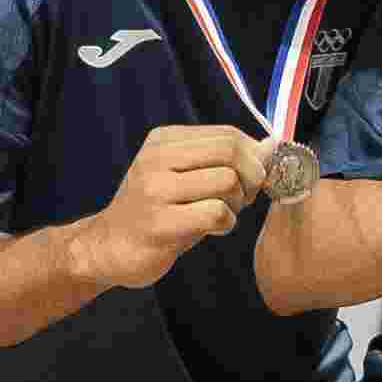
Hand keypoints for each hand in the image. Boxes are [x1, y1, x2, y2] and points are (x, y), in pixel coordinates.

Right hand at [69, 121, 268, 290]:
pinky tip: (212, 229)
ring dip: (238, 203)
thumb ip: (225, 160)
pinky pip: (217, 213)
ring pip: (228, 181)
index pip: (228, 134)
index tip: (250, 179)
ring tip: (222, 214)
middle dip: (252, 177)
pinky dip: (226, 223)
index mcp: (164, 140)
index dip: (253, 157)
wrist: (109, 246)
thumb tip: (272, 145)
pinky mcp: (160, 222)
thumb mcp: (187, 177)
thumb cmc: (157, 212)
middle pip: (231, 151)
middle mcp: (156, 158)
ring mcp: (155, 190)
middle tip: (243, 198)